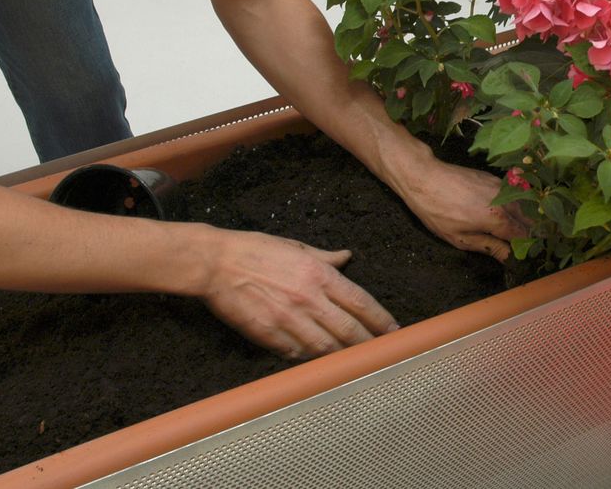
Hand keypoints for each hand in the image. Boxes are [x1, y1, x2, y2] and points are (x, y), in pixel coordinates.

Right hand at [198, 227, 396, 359]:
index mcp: (319, 274)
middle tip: (384, 354)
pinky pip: (298, 354)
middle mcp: (309, 298)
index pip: (361, 302)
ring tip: (358, 363)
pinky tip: (321, 363)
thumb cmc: (256, 250)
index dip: (381, 319)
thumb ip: (325, 257)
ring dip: (344, 357)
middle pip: (349, 330)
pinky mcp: (269, 335)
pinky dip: (312, 360)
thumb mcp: (296, 246)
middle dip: (369, 344)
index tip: (394, 331)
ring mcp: (289, 319)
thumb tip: (348, 257)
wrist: (216, 264)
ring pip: (326, 348)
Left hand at [400, 158, 528, 261]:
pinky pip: (512, 195)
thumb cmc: (438, 211)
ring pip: (524, 206)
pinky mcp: (494, 178)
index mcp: (498, 219)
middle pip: (530, 220)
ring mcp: (501, 186)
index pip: (525, 237)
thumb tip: (510, 258)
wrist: (425, 177)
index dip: (525, 248)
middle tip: (518, 246)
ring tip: (510, 232)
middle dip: (529, 234)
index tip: (521, 257)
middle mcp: (505, 200)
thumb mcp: (461, 238)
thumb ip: (490, 248)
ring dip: (523, 219)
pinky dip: (513, 206)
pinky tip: (502, 214)